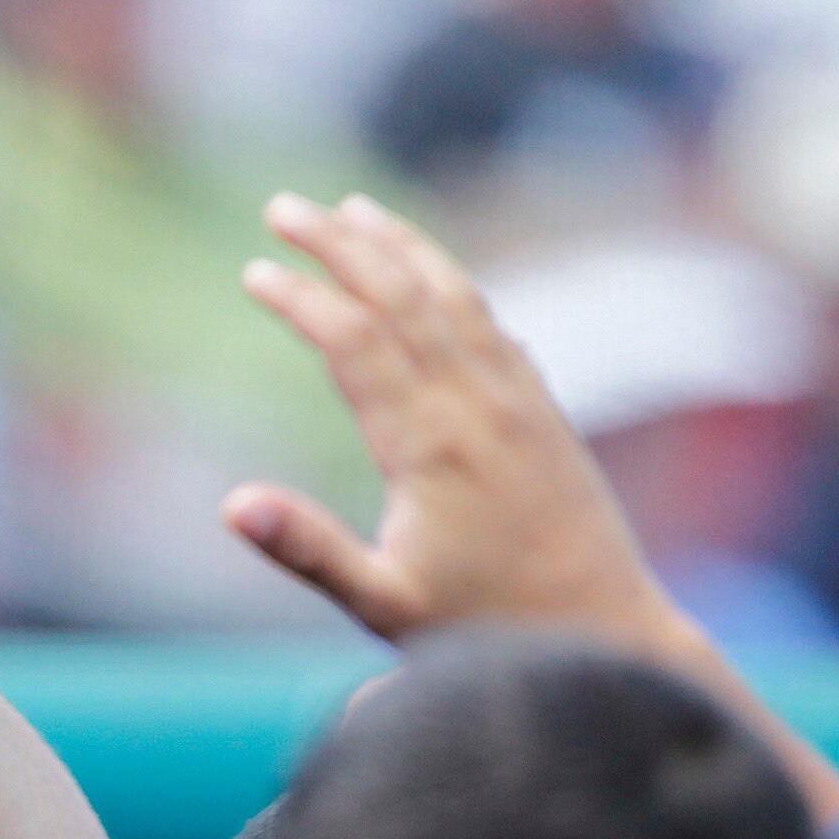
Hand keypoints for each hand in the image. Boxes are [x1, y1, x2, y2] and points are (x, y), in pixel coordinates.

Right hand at [227, 192, 674, 651]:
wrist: (607, 631)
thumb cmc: (485, 629)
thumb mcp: (381, 604)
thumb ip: (306, 550)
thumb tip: (231, 505)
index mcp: (428, 445)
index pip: (354, 342)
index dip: (301, 300)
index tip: (254, 273)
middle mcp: (477, 405)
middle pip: (402, 296)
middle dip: (341, 245)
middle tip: (285, 207)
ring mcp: (518, 402)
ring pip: (454, 297)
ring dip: (402, 247)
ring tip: (357, 210)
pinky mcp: (544, 414)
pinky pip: (495, 325)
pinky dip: (454, 285)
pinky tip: (437, 279)